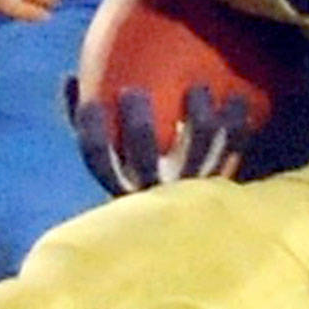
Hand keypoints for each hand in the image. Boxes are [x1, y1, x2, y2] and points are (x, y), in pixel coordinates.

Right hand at [69, 81, 254, 194]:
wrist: (195, 232)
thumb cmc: (140, 175)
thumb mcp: (114, 159)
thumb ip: (91, 124)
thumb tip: (70, 76)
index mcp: (125, 185)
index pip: (100, 162)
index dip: (91, 134)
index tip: (89, 102)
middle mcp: (157, 192)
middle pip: (144, 159)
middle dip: (137, 126)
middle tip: (132, 92)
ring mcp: (192, 190)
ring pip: (197, 156)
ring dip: (198, 120)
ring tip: (198, 88)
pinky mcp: (223, 184)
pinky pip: (232, 151)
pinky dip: (236, 124)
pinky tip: (238, 96)